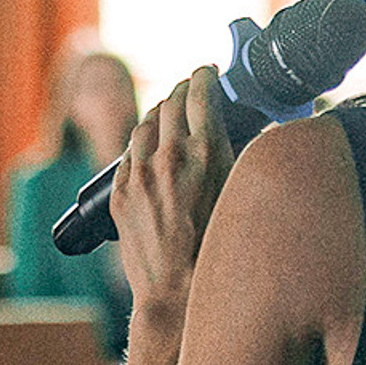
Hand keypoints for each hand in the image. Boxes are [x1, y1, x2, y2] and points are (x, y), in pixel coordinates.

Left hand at [110, 68, 235, 323]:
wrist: (175, 292)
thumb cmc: (217, 251)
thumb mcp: (239, 196)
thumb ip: (238, 158)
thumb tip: (245, 136)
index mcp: (205, 153)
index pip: (202, 93)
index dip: (206, 75)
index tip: (209, 71)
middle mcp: (168, 156)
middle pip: (172, 102)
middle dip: (183, 90)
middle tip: (193, 89)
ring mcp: (139, 173)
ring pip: (146, 124)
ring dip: (160, 113)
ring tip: (170, 113)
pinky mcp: (119, 192)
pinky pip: (129, 154)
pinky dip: (142, 144)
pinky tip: (150, 147)